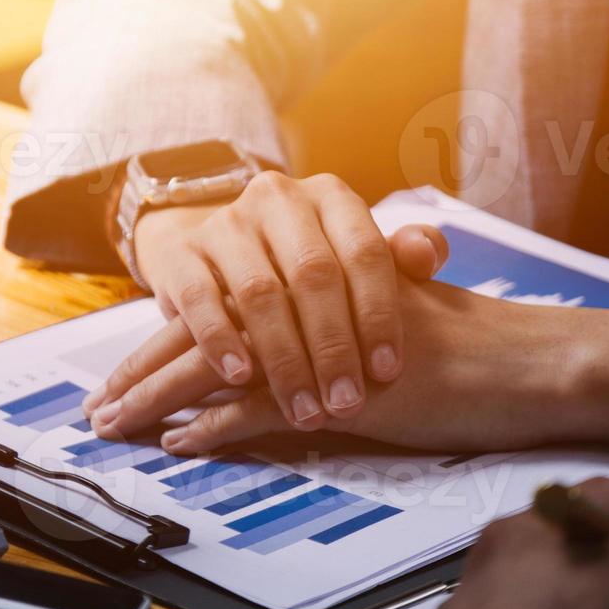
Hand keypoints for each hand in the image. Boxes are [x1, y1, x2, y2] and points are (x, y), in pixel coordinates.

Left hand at [89, 268, 608, 457]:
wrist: (524, 363)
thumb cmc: (462, 351)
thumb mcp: (378, 326)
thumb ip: (324, 330)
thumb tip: (268, 360)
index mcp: (314, 280)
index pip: (223, 305)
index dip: (169, 340)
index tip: (125, 372)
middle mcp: (310, 299)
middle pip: (205, 331)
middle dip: (142, 371)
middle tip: (97, 406)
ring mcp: (322, 341)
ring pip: (219, 365)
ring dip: (159, 398)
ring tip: (117, 426)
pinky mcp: (341, 386)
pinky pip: (261, 406)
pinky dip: (215, 426)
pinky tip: (179, 442)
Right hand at [117, 171, 419, 428]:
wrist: (219, 250)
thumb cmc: (304, 265)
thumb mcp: (352, 257)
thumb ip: (399, 258)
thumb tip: (427, 255)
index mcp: (331, 196)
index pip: (364, 252)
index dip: (378, 314)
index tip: (387, 372)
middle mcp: (277, 199)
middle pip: (312, 276)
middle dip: (333, 348)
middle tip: (346, 404)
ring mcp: (225, 223)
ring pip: (259, 293)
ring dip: (284, 360)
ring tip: (304, 411)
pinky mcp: (180, 254)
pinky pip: (199, 299)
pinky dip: (220, 341)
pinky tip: (241, 378)